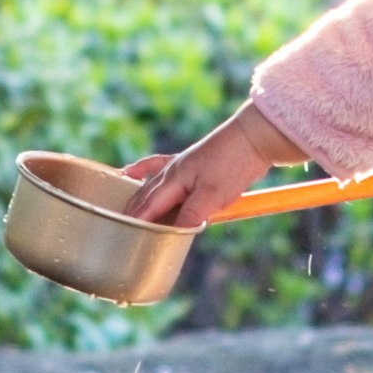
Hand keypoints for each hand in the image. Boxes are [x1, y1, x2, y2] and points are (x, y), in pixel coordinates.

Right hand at [131, 102, 304, 229]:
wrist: (253, 137)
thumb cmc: (235, 164)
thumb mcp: (214, 195)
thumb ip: (192, 214)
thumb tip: (175, 232)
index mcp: (175, 179)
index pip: (150, 206)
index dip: (138, 221)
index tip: (125, 235)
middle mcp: (172, 170)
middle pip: (146, 195)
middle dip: (133, 212)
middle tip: (120, 228)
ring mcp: (179, 163)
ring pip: (150, 183)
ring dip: (137, 197)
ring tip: (123, 209)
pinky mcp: (189, 160)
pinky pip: (157, 165)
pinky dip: (143, 170)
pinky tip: (130, 172)